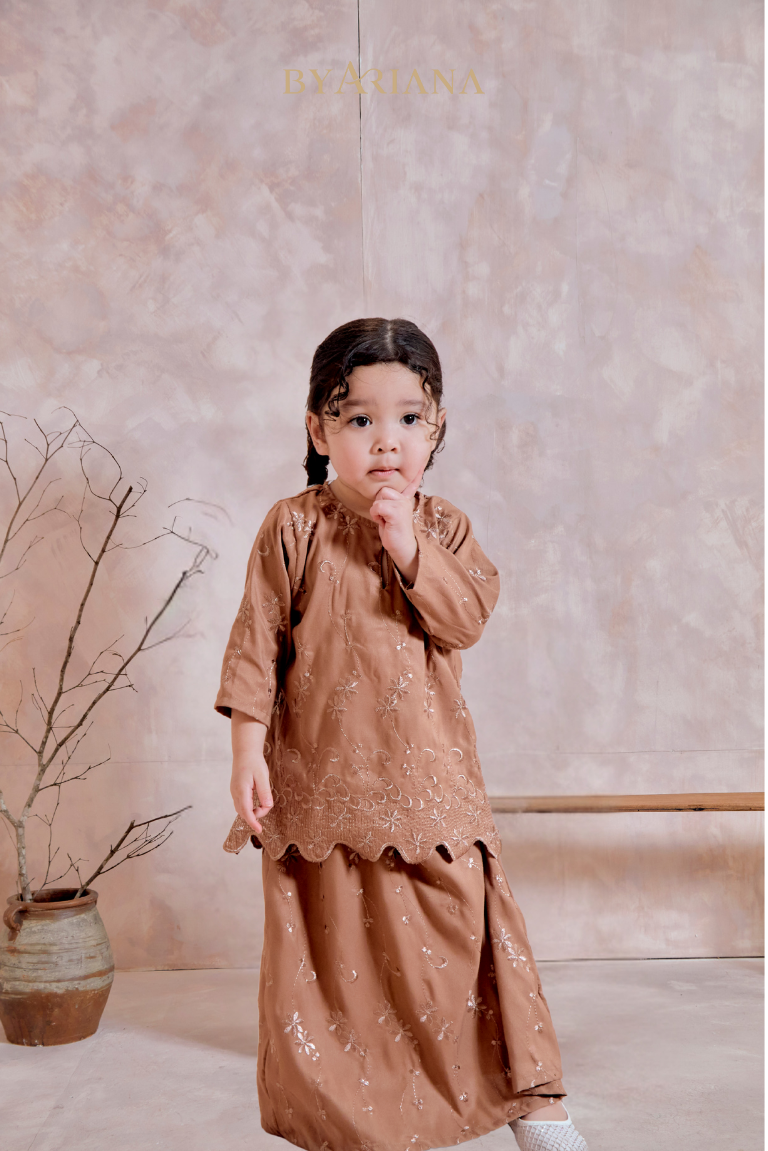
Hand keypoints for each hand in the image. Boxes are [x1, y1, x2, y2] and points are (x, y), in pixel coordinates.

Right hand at [230, 712, 272, 832]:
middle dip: (256, 815)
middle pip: (244, 812)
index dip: (253, 822)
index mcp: (241, 791)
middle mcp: (235, 793)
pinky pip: (241, 804)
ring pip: (241, 809)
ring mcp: (234, 792)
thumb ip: (265, 792)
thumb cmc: (254, 763)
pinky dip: (248, 807)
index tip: (259, 830)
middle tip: (267, 807)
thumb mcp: (263, 777)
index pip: (246, 812)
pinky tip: (256, 802)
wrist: (245, 752)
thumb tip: (268, 806)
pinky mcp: (235, 791)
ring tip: (263, 804)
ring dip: (252, 811)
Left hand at [369, 469, 422, 583]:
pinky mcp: (396, 512)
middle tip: (385, 516)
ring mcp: (402, 505)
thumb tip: (381, 493)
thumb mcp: (391, 513)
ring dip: (376, 510)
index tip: (420, 461)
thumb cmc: (394, 531)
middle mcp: (405, 499)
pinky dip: (376, 515)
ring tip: (385, 519)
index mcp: (405, 498)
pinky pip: (377, 506)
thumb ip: (388, 502)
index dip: (416, 471)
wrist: (401, 548)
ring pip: (379, 497)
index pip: (411, 482)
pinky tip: (384, 523)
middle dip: (378, 503)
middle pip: (382, 489)